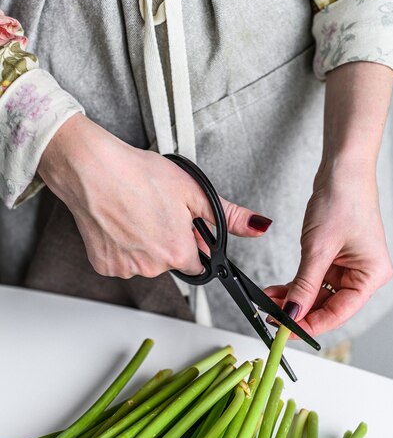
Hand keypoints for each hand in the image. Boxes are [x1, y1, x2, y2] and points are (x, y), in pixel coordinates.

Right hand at [37, 114, 271, 277]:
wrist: (89, 169)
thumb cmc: (137, 175)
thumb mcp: (193, 190)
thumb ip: (228, 215)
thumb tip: (258, 227)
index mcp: (178, 252)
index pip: (198, 263)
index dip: (193, 243)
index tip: (182, 226)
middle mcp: (152, 267)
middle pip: (170, 262)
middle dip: (167, 242)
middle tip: (154, 211)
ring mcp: (126, 268)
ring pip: (145, 262)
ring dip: (144, 244)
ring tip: (134, 213)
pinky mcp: (104, 265)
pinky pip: (121, 261)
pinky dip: (121, 246)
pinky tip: (118, 223)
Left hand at [264, 159, 392, 337]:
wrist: (342, 170)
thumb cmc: (342, 201)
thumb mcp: (318, 249)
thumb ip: (304, 286)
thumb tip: (292, 314)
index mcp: (371, 276)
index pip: (339, 313)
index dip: (311, 324)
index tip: (286, 332)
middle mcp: (364, 274)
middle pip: (329, 306)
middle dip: (299, 311)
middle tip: (272, 316)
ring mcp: (351, 266)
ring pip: (319, 294)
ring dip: (294, 298)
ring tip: (269, 301)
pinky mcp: (337, 258)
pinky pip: (315, 280)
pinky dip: (297, 285)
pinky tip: (278, 291)